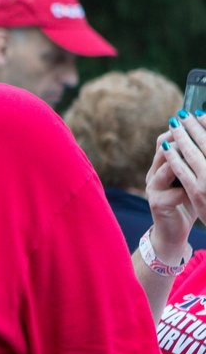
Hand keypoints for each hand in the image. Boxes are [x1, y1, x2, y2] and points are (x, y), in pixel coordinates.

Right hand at [148, 110, 205, 252]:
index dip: (179, 132)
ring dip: (180, 160)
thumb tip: (203, 143)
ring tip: (193, 155)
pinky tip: (194, 190)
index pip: (165, 142)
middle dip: (179, 139)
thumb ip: (192, 164)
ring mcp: (153, 188)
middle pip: (162, 150)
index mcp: (161, 167)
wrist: (171, 232)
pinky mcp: (157, 204)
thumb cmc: (184, 204)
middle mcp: (153, 174)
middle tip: (192, 130)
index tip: (194, 120)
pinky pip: (173, 192)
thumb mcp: (189, 181)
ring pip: (165, 168)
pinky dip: (186, 189)